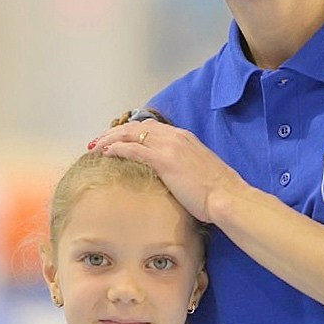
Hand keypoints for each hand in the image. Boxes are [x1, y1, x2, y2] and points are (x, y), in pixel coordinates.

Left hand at [89, 119, 242, 222]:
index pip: (149, 127)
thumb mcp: (197, 171)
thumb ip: (182, 166)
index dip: (129, 132)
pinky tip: (106, 154)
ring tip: (96, 147)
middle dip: (114, 132)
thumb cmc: (216, 192)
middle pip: (135, 126)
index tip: (116, 139)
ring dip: (110, 139)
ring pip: (130, 134)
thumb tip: (172, 175)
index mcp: (184, 137)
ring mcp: (169, 147)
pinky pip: (133, 149)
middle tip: (99, 142)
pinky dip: (116, 149)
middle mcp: (175, 136)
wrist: (227, 197)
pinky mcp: (164, 160)